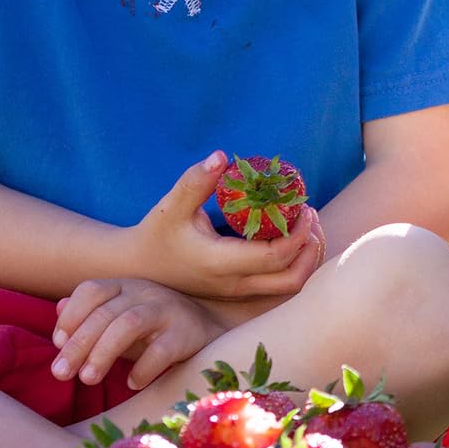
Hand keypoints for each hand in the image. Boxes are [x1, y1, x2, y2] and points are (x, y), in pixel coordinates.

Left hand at [51, 277, 226, 390]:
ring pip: (128, 324)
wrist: (212, 330)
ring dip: (102, 353)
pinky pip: (161, 349)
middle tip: (61, 374)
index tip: (57, 345)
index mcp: (127, 286)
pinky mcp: (188, 333)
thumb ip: (93, 315)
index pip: (91, 290)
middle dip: (78, 344)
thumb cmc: (158, 328)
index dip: (70, 316)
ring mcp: (169, 310)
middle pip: (105, 313)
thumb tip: (59, 308)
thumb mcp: (123, 318)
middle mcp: (146, 292)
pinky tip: (132, 383)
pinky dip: (143, 368)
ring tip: (88, 379)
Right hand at [126, 153, 326, 300]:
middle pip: (292, 279)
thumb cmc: (155, 234)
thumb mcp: (170, 206)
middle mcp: (234, 283)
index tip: (303, 205)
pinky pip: (279, 284)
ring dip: (306, 258)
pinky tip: (292, 237)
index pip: (275, 256)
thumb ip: (195, 181)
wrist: (138, 268)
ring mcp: (238, 291)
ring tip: (307, 226)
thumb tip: (221, 156)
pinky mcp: (239, 291)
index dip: (298, 232)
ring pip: (289, 287)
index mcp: (221, 264)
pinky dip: (295, 264)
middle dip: (310, 247)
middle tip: (311, 215)